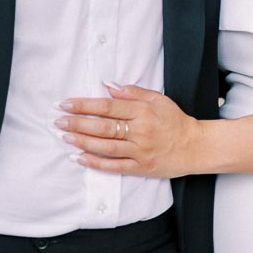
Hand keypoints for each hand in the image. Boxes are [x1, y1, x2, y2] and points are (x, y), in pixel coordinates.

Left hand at [55, 82, 200, 177]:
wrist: (195, 147)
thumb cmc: (175, 120)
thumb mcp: (158, 99)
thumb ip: (133, 92)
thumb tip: (108, 85)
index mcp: (142, 112)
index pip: (107, 107)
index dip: (84, 105)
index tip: (66, 103)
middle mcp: (140, 131)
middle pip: (103, 127)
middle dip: (77, 124)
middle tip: (58, 121)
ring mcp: (139, 151)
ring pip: (105, 147)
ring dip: (82, 142)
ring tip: (64, 137)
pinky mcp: (140, 167)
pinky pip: (114, 166)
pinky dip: (95, 163)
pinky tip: (80, 158)